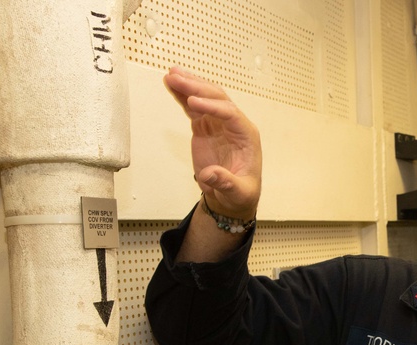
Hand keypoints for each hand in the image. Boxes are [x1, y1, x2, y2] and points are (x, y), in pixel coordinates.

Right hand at [163, 66, 261, 219]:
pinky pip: (193, 107)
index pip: (231, 113)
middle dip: (197, 87)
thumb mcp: (237, 193)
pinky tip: (170, 83)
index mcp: (246, 135)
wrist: (231, 197)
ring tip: (171, 74)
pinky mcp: (205, 127)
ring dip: (189, 85)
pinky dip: (182, 95)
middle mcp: (234, 125)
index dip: (212, 106)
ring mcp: (218, 124)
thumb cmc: (239, 193)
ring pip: (205, 97)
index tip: (193, 102)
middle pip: (217, 99)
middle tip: (177, 78)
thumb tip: (209, 174)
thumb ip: (226, 183)